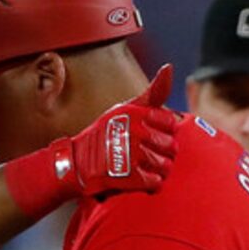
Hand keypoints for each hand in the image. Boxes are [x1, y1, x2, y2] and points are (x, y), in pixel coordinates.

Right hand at [3, 66, 177, 217]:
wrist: (78, 162)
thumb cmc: (106, 134)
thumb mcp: (125, 109)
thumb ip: (151, 93)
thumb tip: (169, 67)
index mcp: (135, 113)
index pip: (170, 123)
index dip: (165, 131)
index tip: (153, 135)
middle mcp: (134, 132)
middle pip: (170, 146)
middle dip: (164, 152)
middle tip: (151, 154)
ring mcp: (132, 155)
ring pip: (165, 165)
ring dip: (160, 169)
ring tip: (149, 167)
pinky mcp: (128, 177)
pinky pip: (155, 182)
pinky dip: (152, 182)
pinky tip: (143, 178)